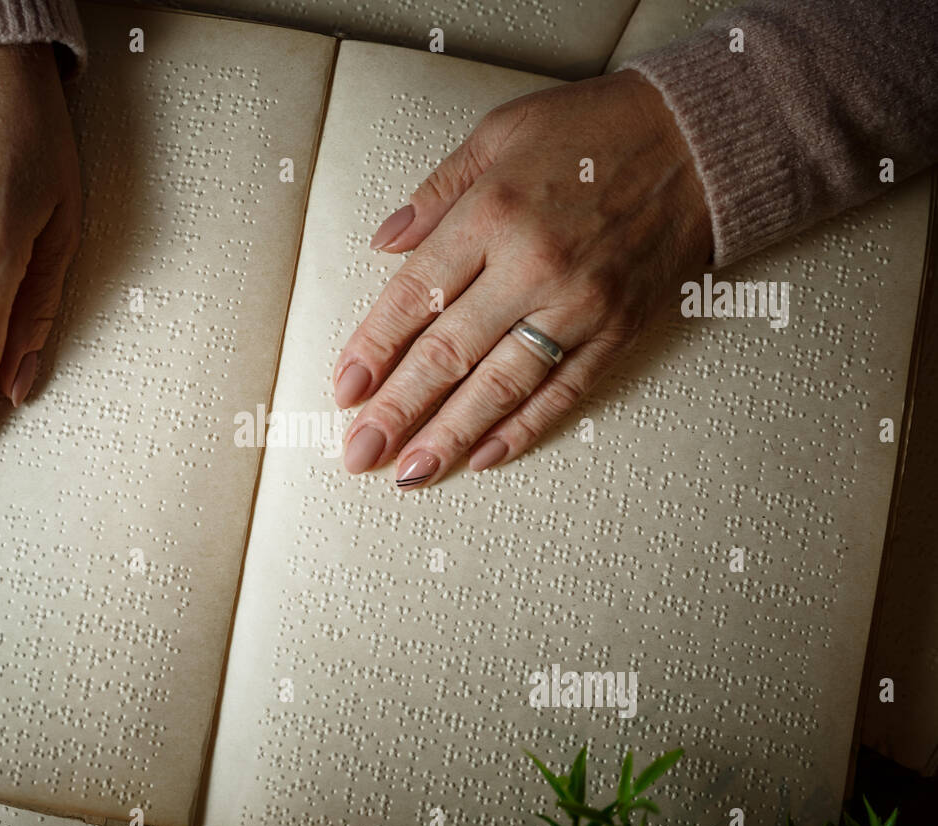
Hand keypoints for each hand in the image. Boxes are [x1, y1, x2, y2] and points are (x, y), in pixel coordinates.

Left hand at [333, 71, 710, 488]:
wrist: (701, 139)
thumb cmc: (592, 130)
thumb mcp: (499, 134)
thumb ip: (435, 193)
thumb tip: (383, 243)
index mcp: (492, 214)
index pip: (414, 297)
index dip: (373, 350)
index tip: (344, 391)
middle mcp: (533, 266)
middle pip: (449, 353)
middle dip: (398, 410)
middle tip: (359, 454)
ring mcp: (580, 305)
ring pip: (502, 386)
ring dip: (450, 436)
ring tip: (408, 474)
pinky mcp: (619, 330)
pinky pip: (563, 392)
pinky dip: (523, 430)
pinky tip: (483, 459)